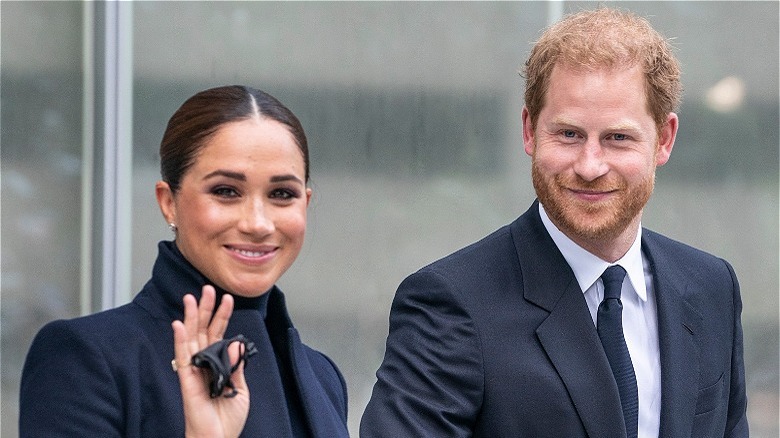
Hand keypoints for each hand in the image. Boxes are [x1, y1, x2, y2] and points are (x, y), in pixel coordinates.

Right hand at [172, 285, 248, 437]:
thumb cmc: (227, 418)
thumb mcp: (240, 389)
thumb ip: (237, 366)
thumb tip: (235, 342)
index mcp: (218, 364)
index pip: (219, 334)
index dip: (223, 316)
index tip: (227, 298)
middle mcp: (204, 364)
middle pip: (203, 331)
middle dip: (205, 309)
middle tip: (207, 288)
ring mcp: (194, 371)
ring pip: (191, 338)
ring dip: (191, 317)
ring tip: (192, 297)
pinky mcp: (187, 381)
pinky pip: (183, 357)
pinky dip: (179, 340)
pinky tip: (178, 324)